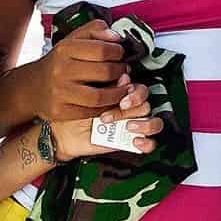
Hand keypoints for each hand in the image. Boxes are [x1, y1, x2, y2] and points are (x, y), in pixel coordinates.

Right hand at [41, 21, 140, 116]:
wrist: (32, 87)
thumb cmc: (59, 63)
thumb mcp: (72, 40)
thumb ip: (94, 30)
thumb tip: (115, 36)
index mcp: (65, 49)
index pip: (101, 49)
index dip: (118, 52)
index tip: (121, 54)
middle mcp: (61, 70)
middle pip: (104, 72)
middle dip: (121, 72)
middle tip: (125, 71)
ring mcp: (60, 92)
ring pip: (99, 96)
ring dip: (118, 93)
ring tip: (123, 88)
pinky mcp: (60, 111)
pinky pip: (91, 112)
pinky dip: (105, 107)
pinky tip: (109, 100)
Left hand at [44, 84, 164, 158]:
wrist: (65, 134)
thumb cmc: (75, 112)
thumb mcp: (90, 97)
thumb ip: (108, 88)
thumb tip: (125, 77)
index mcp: (122, 96)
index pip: (142, 90)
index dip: (136, 92)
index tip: (123, 94)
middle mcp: (130, 111)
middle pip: (147, 104)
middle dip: (135, 105)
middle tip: (121, 107)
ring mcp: (132, 126)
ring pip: (155, 122)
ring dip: (144, 124)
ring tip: (128, 126)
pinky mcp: (131, 143)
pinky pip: (150, 144)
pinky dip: (147, 143)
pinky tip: (135, 141)